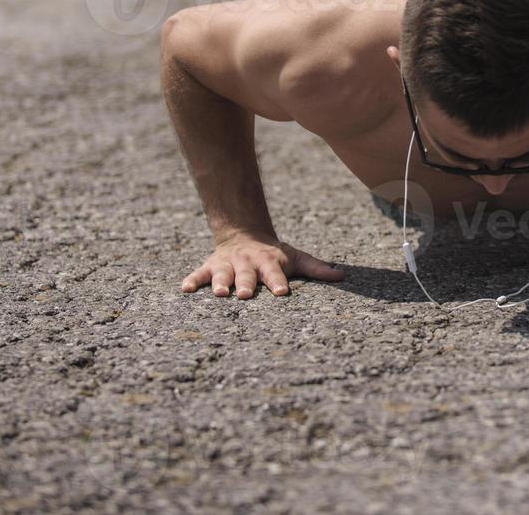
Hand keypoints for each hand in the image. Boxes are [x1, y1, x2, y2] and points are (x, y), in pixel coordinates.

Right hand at [182, 232, 344, 298]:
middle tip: (244, 295)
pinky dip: (191, 281)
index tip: (282, 292)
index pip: (276, 274)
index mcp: (269, 263)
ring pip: (222, 275)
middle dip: (245, 285)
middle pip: (247, 276)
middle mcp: (247, 264)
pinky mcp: (210, 267)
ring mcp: (227, 266)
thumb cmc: (274, 254)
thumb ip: (317, 268)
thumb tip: (344, 276)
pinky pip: (198, 274)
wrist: (244, 233)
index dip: (278, 282)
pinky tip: (184, 289)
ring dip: (219, 284)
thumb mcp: (296, 257)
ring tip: (218, 294)